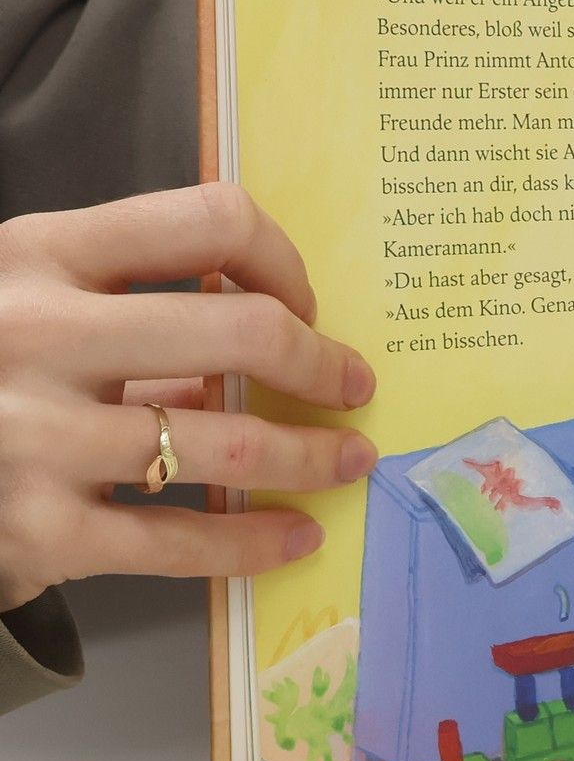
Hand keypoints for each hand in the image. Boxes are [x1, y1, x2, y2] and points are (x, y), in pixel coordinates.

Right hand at [0, 184, 376, 609]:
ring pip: (226, 444)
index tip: (303, 304)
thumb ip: (138, 308)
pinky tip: (296, 535)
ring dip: (311, 457)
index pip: (210, 219)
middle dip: (321, 364)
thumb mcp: (36, 303)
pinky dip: (254, 541)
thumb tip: (278, 333)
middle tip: (353, 387)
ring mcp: (34, 435)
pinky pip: (179, 539)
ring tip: (348, 461)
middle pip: (241, 330)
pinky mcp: (38, 528)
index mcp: (40, 253)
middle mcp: (36, 334)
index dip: (283, 261)